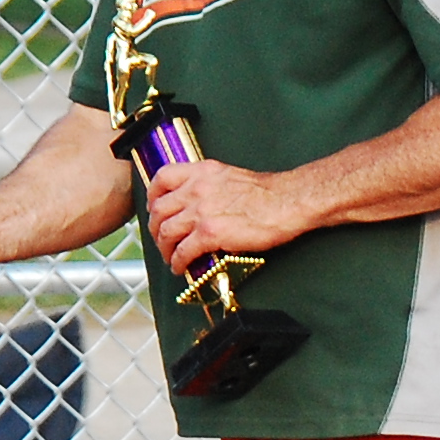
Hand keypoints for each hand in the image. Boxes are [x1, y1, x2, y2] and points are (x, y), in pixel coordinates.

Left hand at [147, 159, 308, 273]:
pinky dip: (177, 262)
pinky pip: (182, 251)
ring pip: (166, 232)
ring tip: (171, 257)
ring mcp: (201, 211)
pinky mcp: (210, 233)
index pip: (162, 178)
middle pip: (159, 210)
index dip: (152, 197)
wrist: (287, 202)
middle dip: (155, 229)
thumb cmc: (267, 193)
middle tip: (161, 240)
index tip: (154, 209)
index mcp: (202, 172)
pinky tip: (181, 267)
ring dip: (165, 249)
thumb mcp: (230, 177)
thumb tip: (199, 204)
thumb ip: (210, 186)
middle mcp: (196, 189)